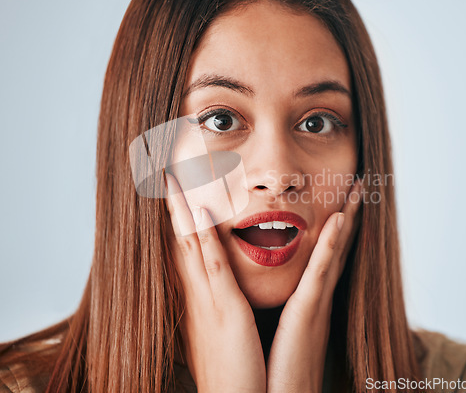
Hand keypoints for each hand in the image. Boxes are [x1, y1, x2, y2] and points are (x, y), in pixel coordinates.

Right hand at [165, 173, 265, 392]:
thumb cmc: (230, 367)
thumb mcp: (216, 329)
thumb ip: (211, 304)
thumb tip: (208, 286)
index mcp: (194, 296)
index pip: (180, 247)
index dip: (173, 216)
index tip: (168, 189)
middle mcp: (192, 292)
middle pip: (177, 238)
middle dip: (169, 204)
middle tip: (160, 171)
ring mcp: (205, 298)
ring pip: (188, 242)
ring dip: (180, 208)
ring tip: (171, 176)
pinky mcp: (224, 308)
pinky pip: (211, 264)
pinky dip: (203, 235)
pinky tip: (199, 210)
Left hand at [266, 180, 362, 392]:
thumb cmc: (278, 369)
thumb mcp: (285, 331)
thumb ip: (289, 309)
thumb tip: (286, 293)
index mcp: (311, 301)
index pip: (326, 256)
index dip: (337, 229)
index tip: (342, 202)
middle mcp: (319, 298)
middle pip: (338, 248)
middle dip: (350, 216)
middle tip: (359, 187)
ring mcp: (317, 304)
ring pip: (336, 253)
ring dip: (348, 219)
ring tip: (358, 191)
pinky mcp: (308, 314)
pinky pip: (321, 273)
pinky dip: (331, 245)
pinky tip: (339, 220)